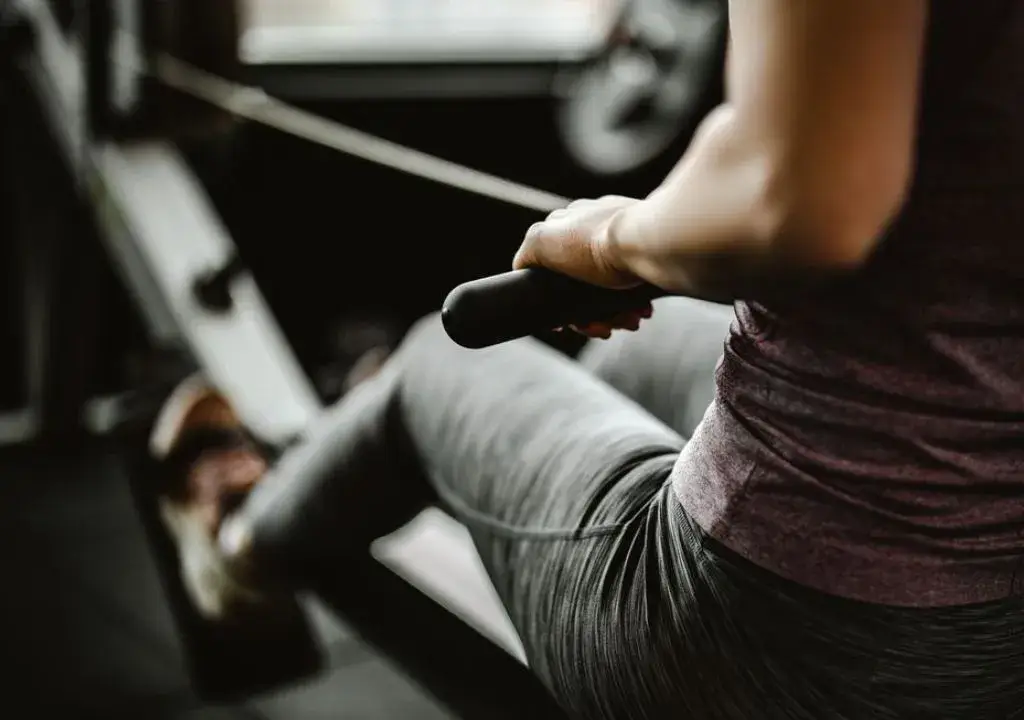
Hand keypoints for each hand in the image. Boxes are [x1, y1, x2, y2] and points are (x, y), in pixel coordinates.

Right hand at [513, 196, 652, 338]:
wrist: (651, 244)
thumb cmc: (600, 244)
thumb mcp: (543, 243)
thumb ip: (527, 253)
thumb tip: (522, 267)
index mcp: (567, 223)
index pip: (551, 269)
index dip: (556, 301)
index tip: (567, 324)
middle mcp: (592, 228)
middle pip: (579, 284)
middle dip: (590, 313)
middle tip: (604, 329)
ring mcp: (620, 240)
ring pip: (607, 290)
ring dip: (614, 313)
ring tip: (628, 321)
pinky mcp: (644, 253)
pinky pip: (632, 286)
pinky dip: (632, 303)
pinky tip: (639, 311)